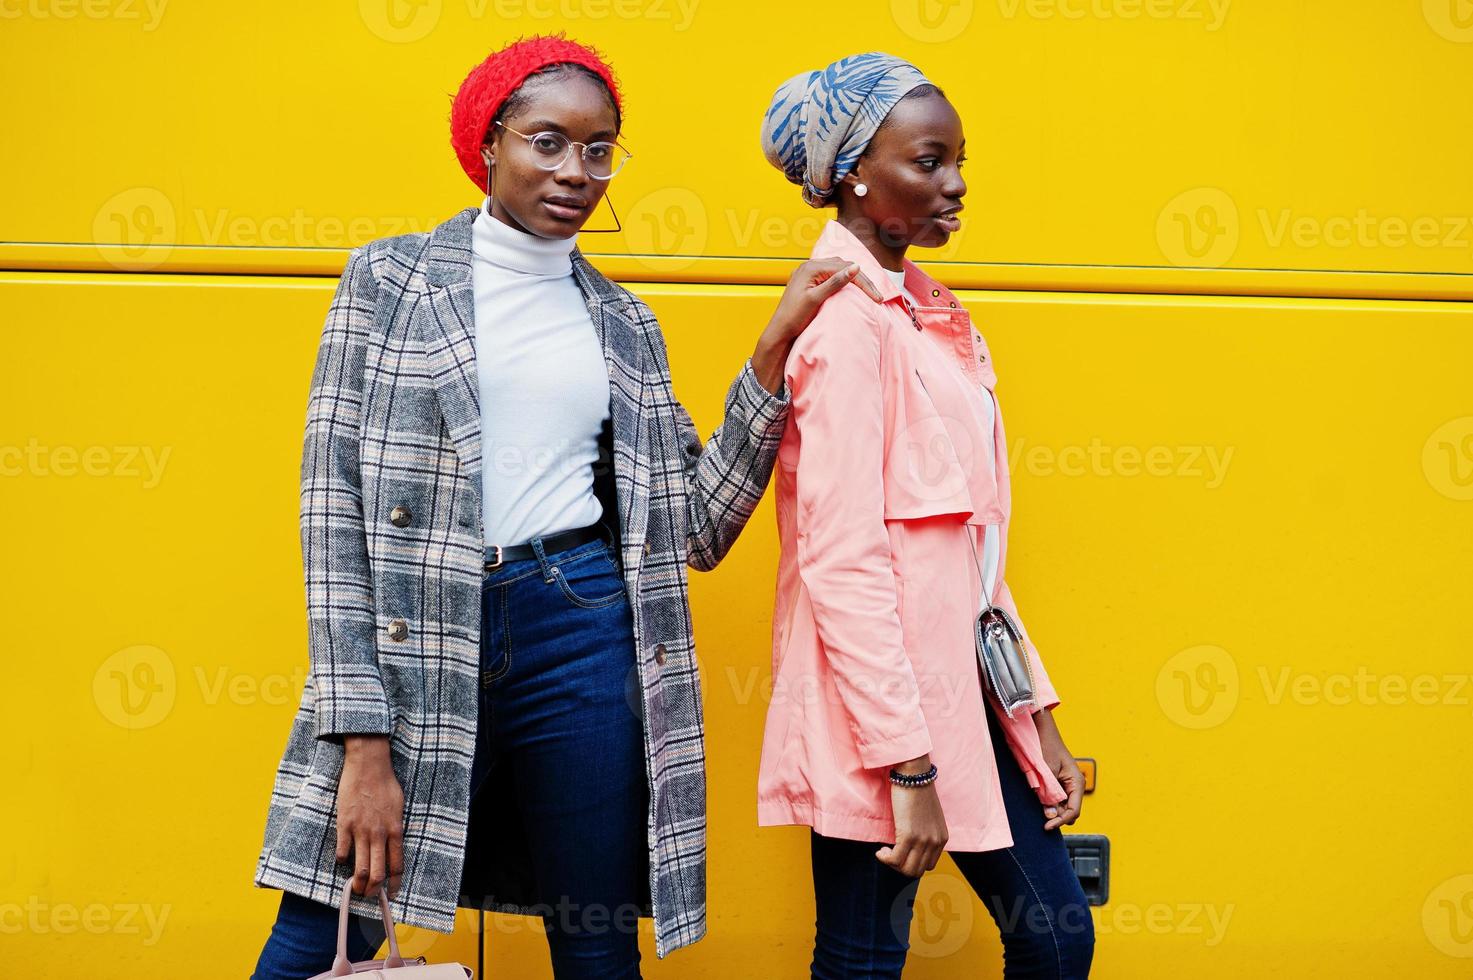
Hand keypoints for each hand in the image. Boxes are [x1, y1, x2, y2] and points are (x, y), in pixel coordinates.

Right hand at [336, 735, 405, 897]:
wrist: (368, 765)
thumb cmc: (385, 783)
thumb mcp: (399, 807)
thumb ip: (395, 828)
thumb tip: (393, 846)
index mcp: (395, 830)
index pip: (396, 865)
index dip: (394, 883)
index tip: (392, 894)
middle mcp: (379, 834)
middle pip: (377, 872)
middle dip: (374, 890)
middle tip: (370, 896)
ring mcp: (360, 831)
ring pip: (360, 867)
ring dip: (358, 883)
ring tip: (356, 889)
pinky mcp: (344, 825)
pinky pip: (342, 851)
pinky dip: (342, 860)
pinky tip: (343, 861)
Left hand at [750, 258, 884, 393]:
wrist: (778, 331)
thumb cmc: (794, 317)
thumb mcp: (816, 299)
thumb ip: (835, 282)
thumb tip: (856, 267)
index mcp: (811, 268)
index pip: (845, 269)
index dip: (864, 283)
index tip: (877, 298)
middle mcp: (809, 266)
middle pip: (843, 266)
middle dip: (862, 279)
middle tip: (877, 296)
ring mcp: (808, 272)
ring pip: (838, 268)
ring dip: (854, 277)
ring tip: (869, 290)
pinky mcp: (808, 281)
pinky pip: (831, 274)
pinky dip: (844, 279)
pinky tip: (851, 286)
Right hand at [875, 754, 947, 877]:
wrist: (914, 775)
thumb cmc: (917, 791)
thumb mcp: (928, 816)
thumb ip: (925, 832)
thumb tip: (912, 846)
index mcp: (941, 838)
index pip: (929, 866)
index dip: (912, 863)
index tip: (900, 852)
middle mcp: (935, 842)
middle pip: (917, 871)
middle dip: (901, 867)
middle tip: (890, 853)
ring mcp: (923, 840)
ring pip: (907, 870)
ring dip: (892, 864)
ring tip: (885, 851)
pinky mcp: (908, 835)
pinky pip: (895, 860)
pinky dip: (885, 858)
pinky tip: (880, 850)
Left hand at [1033, 709, 1084, 830]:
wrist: (1042, 731)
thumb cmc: (1046, 746)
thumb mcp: (1047, 771)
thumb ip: (1049, 794)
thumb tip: (1051, 815)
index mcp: (1076, 783)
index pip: (1074, 811)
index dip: (1061, 821)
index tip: (1046, 826)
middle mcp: (1074, 786)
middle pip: (1069, 812)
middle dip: (1057, 815)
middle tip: (1041, 813)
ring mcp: (1065, 785)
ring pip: (1061, 806)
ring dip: (1051, 808)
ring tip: (1039, 799)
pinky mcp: (1056, 783)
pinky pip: (1054, 798)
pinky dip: (1047, 801)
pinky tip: (1039, 796)